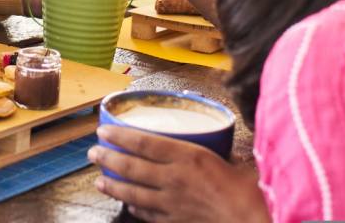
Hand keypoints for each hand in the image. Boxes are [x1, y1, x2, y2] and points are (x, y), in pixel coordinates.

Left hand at [88, 125, 268, 222]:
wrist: (251, 221)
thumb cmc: (247, 189)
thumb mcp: (231, 158)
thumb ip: (216, 148)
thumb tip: (218, 136)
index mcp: (187, 156)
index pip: (143, 143)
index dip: (119, 136)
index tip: (103, 130)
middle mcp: (173, 178)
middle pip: (131, 166)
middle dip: (108, 158)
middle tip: (93, 152)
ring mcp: (171, 202)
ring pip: (133, 192)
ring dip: (112, 185)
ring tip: (99, 180)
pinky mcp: (175, 221)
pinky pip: (148, 214)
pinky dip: (134, 207)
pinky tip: (128, 204)